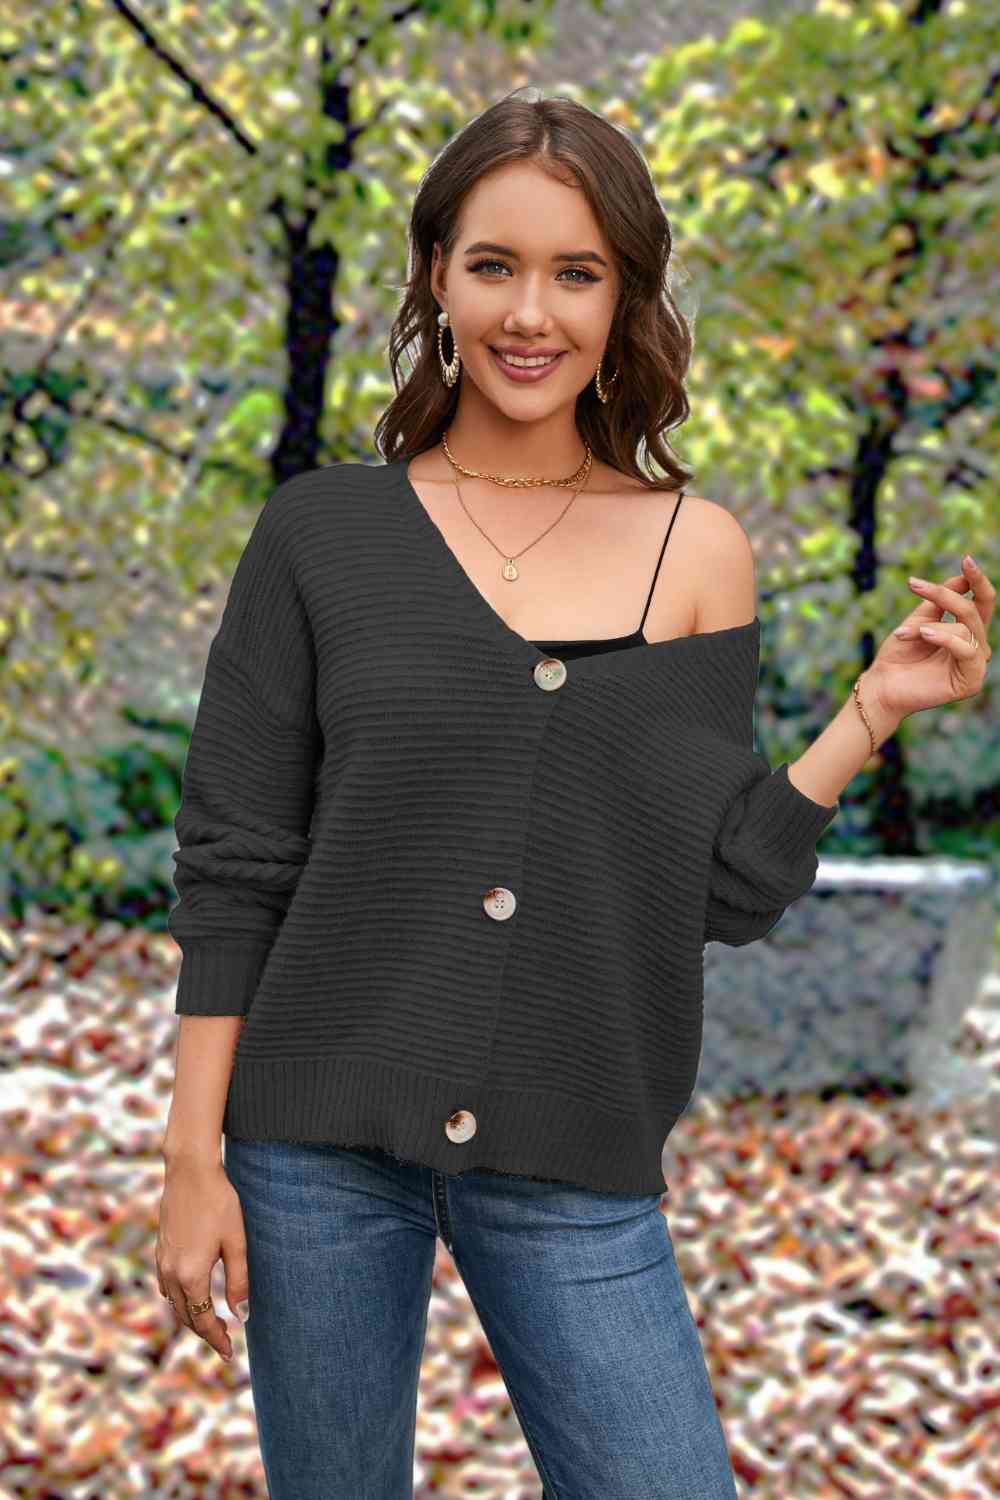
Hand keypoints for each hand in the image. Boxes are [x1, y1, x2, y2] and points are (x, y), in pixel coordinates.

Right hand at [155, 1157, 248, 1363]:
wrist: (190, 1171)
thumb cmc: (219, 1204)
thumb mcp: (236, 1243)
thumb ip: (238, 1281)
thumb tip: (241, 1315)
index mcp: (191, 1275)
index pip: (203, 1320)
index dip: (216, 1339)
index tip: (230, 1353)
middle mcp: (171, 1273)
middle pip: (186, 1316)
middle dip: (205, 1332)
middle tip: (224, 1344)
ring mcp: (162, 1261)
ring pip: (174, 1303)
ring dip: (191, 1317)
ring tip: (210, 1324)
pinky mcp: (160, 1249)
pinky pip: (167, 1286)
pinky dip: (179, 1299)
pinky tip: (190, 1296)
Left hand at [866, 555, 993, 722]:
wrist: (881, 686)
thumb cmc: (898, 655)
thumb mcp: (918, 620)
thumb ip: (940, 601)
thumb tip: (961, 578)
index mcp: (966, 631)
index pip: (981, 601)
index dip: (977, 580)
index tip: (966, 559)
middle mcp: (975, 647)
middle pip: (972, 610)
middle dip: (945, 595)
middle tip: (914, 585)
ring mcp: (975, 664)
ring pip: (966, 627)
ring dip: (931, 623)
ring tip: (905, 631)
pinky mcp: (971, 680)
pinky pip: (966, 650)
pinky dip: (944, 638)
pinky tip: (924, 634)